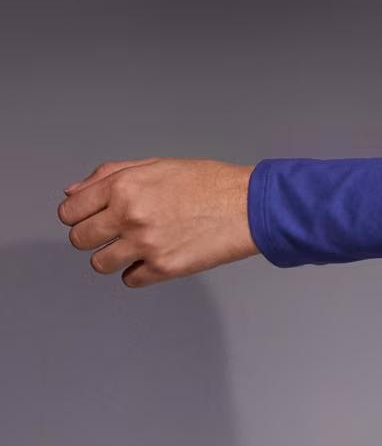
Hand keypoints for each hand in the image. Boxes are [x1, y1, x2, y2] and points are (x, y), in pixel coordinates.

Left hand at [57, 157, 256, 287]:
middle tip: (113, 234)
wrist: (247, 206)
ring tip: (134, 248)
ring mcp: (145, 245)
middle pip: (80, 239)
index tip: (89, 219)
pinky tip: (154, 258)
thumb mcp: (154, 166)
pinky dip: (138, 272)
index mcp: (123, 187)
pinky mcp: (164, 268)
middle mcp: (128, 216)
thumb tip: (73, 193)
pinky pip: (130, 279)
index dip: (77, 216)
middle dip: (92, 237)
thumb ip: (109, 176)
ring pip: (100, 264)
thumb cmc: (208, 183)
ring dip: (113, 257)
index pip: (70, 211)